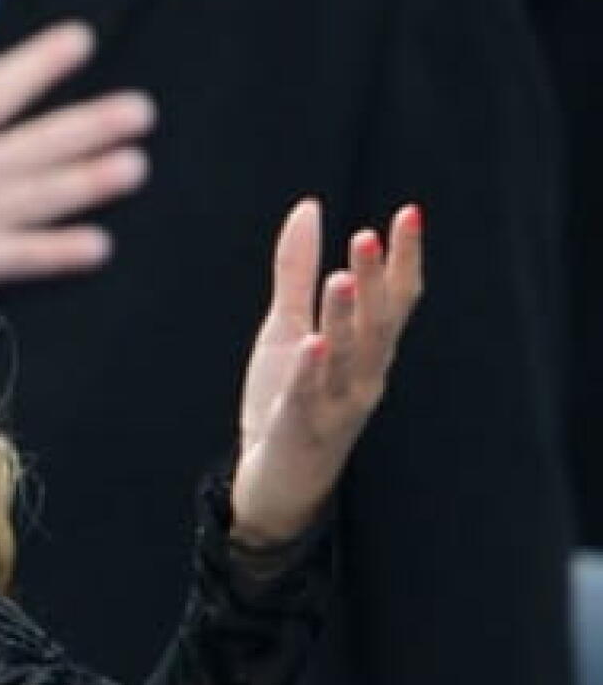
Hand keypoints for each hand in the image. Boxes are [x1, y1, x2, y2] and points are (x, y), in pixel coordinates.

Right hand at [0, 22, 153, 299]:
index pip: (7, 82)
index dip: (47, 60)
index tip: (81, 41)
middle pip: (48, 139)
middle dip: (97, 123)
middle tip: (141, 112)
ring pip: (50, 193)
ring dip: (95, 179)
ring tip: (134, 166)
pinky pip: (27, 255)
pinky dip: (64, 251)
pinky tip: (98, 246)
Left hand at [231, 200, 424, 544]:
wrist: (274, 476)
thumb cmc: (287, 396)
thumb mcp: (289, 325)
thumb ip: (299, 272)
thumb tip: (310, 208)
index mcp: (366, 350)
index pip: (395, 299)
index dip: (403, 259)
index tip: (409, 213)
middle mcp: (364, 375)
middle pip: (378, 323)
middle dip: (374, 280)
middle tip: (370, 235)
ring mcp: (338, 404)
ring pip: (349, 358)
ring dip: (345, 317)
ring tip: (341, 276)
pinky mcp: (305, 427)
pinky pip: (312, 396)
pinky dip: (314, 370)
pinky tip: (313, 342)